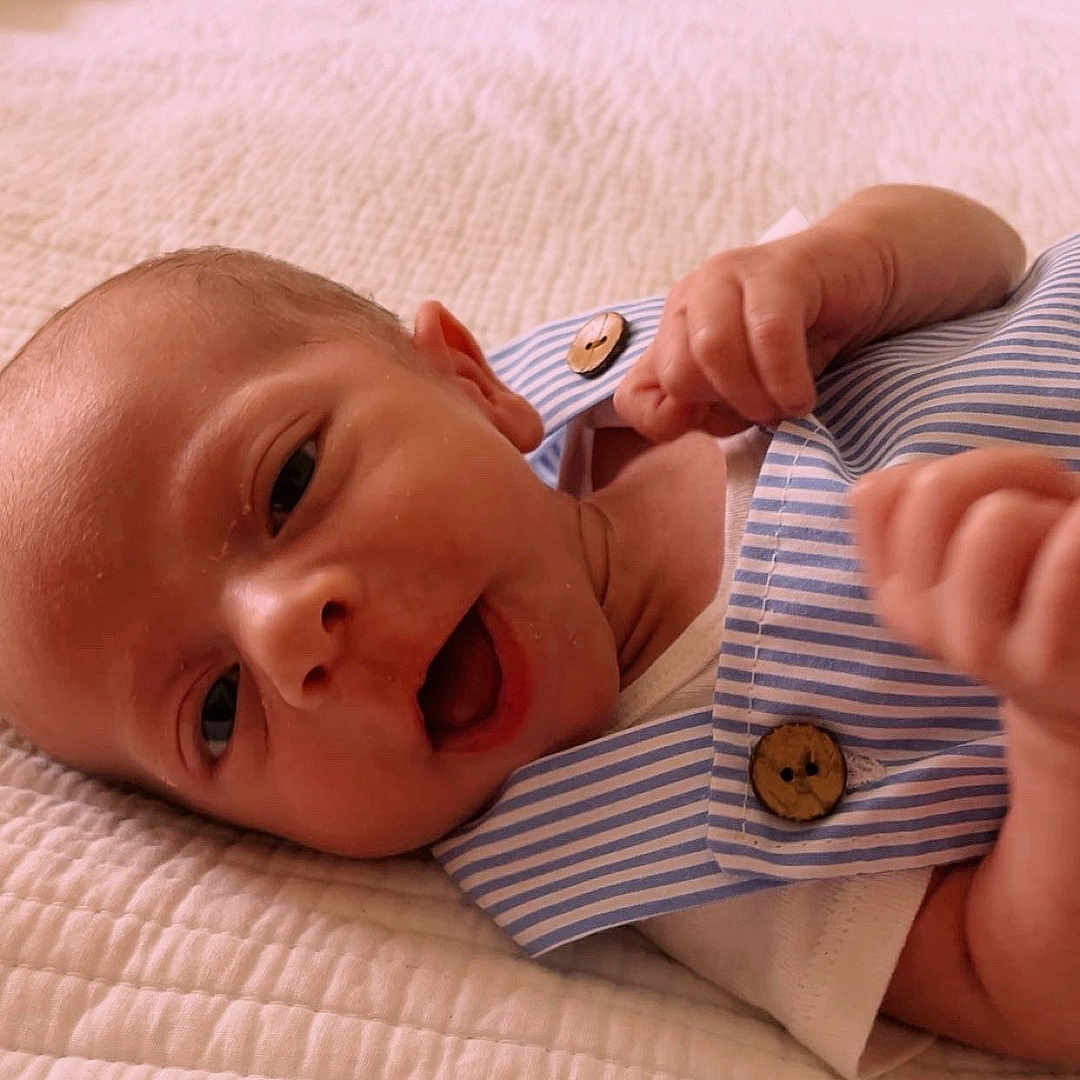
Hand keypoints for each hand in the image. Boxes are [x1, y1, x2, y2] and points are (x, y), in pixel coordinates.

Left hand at [613, 225, 887, 441]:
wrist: (864, 275)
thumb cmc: (798, 342)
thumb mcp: (741, 392)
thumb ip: (699, 411)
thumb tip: (677, 422)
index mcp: (671, 331)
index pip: (634, 398)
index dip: (672, 427)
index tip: (719, 423)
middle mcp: (690, 298)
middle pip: (676, 375)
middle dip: (723, 407)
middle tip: (765, 411)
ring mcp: (728, 276)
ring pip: (711, 349)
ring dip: (753, 395)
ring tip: (784, 406)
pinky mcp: (779, 269)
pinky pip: (769, 334)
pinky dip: (786, 380)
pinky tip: (802, 395)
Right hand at [851, 447, 1079, 731]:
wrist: (1078, 687)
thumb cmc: (1039, 579)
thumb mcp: (967, 533)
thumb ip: (934, 495)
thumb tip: (904, 483)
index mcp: (889, 588)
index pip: (877, 493)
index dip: (945, 471)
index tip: (995, 496)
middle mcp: (914, 619)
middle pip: (935, 488)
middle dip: (1003, 473)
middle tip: (1041, 509)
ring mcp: (973, 645)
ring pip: (998, 517)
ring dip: (1048, 512)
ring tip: (1065, 547)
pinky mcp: (1040, 662)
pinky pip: (1061, 565)